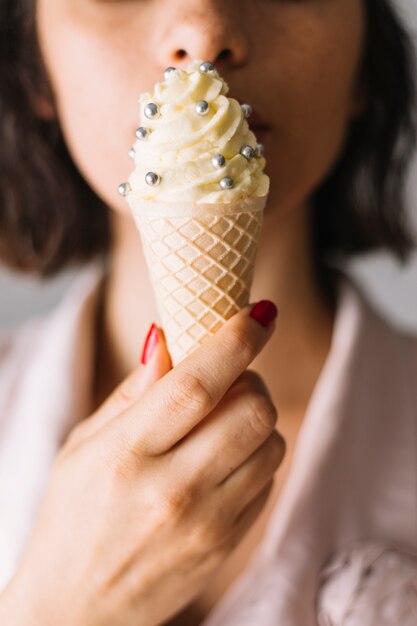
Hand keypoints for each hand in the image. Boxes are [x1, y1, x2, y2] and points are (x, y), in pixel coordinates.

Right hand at [2, 302, 284, 625]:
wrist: (77, 612)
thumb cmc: (73, 518)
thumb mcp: (84, 446)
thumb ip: (133, 392)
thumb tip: (169, 337)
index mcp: (125, 455)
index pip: (196, 385)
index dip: (235, 340)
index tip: (259, 313)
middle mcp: (172, 489)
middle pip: (252, 408)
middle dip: (250, 378)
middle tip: (229, 378)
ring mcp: (207, 522)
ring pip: (272, 441)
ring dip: (257, 417)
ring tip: (223, 421)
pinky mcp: (228, 545)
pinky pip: (269, 478)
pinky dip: (257, 453)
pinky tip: (224, 458)